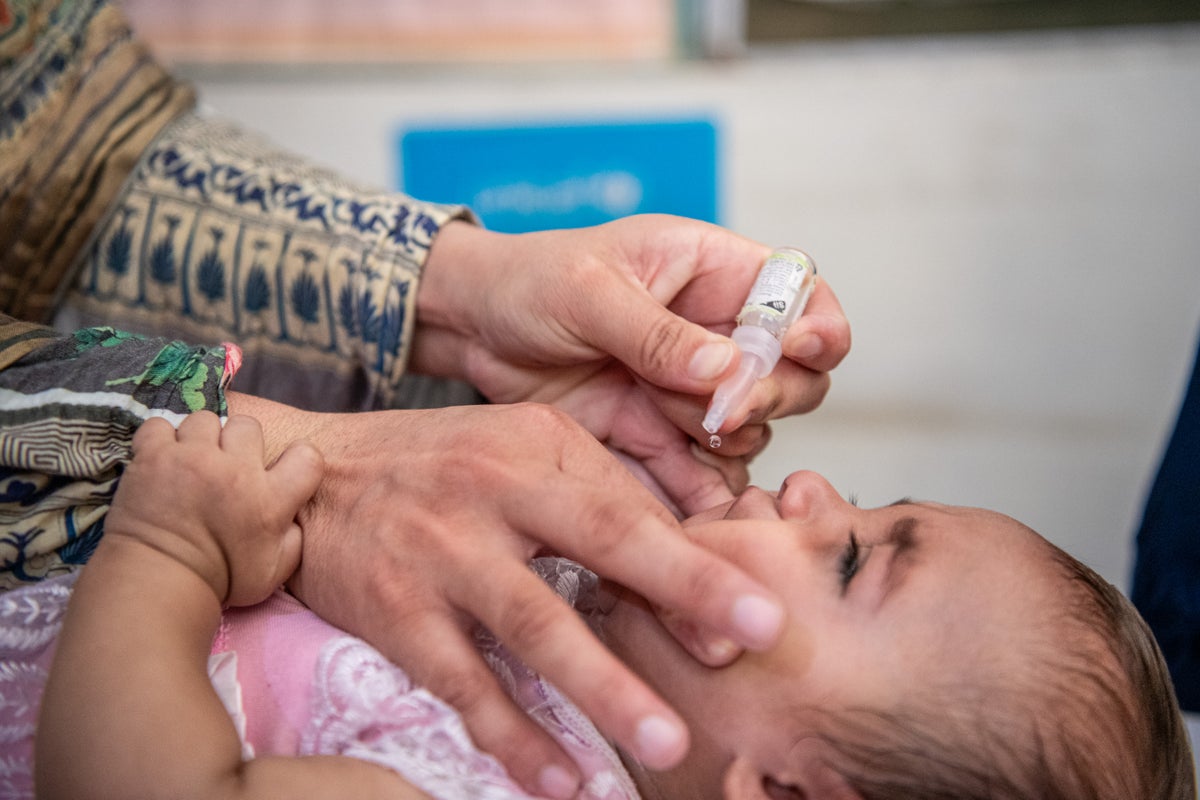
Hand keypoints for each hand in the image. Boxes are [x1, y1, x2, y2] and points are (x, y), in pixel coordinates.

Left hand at [105, 412, 323, 605]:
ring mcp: (192, 459)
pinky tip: (162, 460)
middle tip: (224, 466)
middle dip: (238, 443)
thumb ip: (294, 539)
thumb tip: (294, 514)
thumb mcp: (273, 573)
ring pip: (205, 420)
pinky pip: (160, 425)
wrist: (155, 582)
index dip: (298, 459)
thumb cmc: (219, 580)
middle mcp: (236, 472)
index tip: (279, 472)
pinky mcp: (154, 456)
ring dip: (199, 439)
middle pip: (248, 426)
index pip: (308, 456)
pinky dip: (160, 440)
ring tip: (190, 462)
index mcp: (271, 500)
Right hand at [230, 394, 785, 798]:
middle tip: (734, 659)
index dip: (692, 564)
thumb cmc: (434, 464)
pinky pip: (460, 683)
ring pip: (529, 629)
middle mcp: (490, 498)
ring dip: (598, 689)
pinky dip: (509, 733)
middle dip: (670, 604)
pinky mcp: (396, 615)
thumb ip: (598, 491)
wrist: (313, 481)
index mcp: (534, 452)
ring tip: (658, 742)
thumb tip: (685, 553)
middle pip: (593, 549)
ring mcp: (440, 558)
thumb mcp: (519, 448)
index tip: (757, 615)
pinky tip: (556, 776)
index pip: (627, 510)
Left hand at [412, 215, 850, 515]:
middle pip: (795, 376)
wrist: (471, 330)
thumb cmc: (529, 281)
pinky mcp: (659, 435)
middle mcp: (715, 334)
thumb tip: (727, 368)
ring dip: (722, 435)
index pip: (803, 296)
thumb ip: (657, 333)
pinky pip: (704, 471)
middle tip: (720, 406)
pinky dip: (701, 488)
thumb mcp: (588, 292)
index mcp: (713, 273)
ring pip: (752, 429)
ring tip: (659, 417)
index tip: (797, 349)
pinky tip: (683, 493)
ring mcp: (691, 390)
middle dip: (767, 394)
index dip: (817, 326)